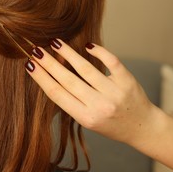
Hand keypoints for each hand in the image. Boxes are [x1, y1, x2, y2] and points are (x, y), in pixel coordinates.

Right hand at [26, 39, 158, 144]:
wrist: (143, 127)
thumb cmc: (111, 124)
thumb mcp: (88, 120)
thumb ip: (73, 101)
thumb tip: (53, 75)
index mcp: (85, 117)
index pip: (57, 94)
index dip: (41, 78)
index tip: (30, 65)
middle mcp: (99, 106)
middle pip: (68, 80)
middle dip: (49, 63)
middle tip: (36, 50)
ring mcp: (114, 93)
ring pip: (86, 69)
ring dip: (68, 54)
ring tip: (56, 43)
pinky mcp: (127, 82)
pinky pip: (111, 62)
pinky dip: (99, 52)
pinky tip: (88, 46)